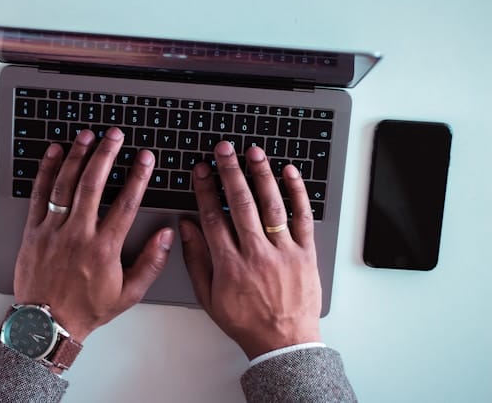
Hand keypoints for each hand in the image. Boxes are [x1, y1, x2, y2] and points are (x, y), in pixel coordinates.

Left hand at [14, 128, 174, 342]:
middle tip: (114, 135)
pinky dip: (47, 171)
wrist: (46, 324)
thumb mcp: (128, 294)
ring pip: (66, 184)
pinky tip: (55, 154)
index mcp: (104, 249)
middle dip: (106, 154)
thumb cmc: (87, 309)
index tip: (145, 158)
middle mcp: (78, 234)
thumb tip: (166, 236)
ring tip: (87, 136)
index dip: (138, 176)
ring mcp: (53, 230)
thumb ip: (151, 263)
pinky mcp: (33, 231)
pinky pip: (39, 195)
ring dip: (78, 156)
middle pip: (94, 184)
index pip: (126, 203)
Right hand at [180, 141, 321, 358]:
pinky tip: (289, 173)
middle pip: (241, 204)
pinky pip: (302, 218)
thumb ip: (196, 259)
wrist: (283, 342)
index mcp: (230, 264)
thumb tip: (187, 227)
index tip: (202, 170)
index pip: (213, 217)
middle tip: (223, 150)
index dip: (205, 190)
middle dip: (229, 172)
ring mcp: (283, 252)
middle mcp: (256, 254)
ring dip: (261, 175)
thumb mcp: (209, 296)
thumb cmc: (244, 321)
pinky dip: (297, 193)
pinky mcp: (305, 253)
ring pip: (271, 205)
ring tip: (253, 152)